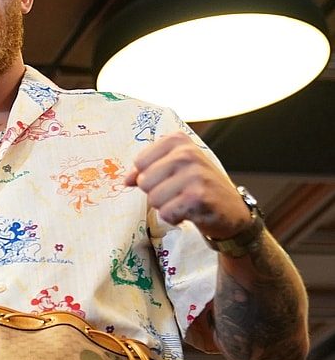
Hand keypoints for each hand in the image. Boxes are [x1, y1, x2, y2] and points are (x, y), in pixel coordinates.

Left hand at [124, 132, 249, 240]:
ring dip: (166, 206)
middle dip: (156, 193)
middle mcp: (187, 154)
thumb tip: (126, 180)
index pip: (140, 162)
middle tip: (177, 193)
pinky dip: (174, 218)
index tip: (166, 179)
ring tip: (184, 201)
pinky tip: (190, 212)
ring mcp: (194, 175)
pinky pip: (165, 213)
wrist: (232, 210)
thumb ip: (147, 168)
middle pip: (144, 181)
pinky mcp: (198, 197)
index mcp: (178, 141)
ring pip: (153, 199)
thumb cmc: (199, 186)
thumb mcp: (173, 168)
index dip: (147, 176)